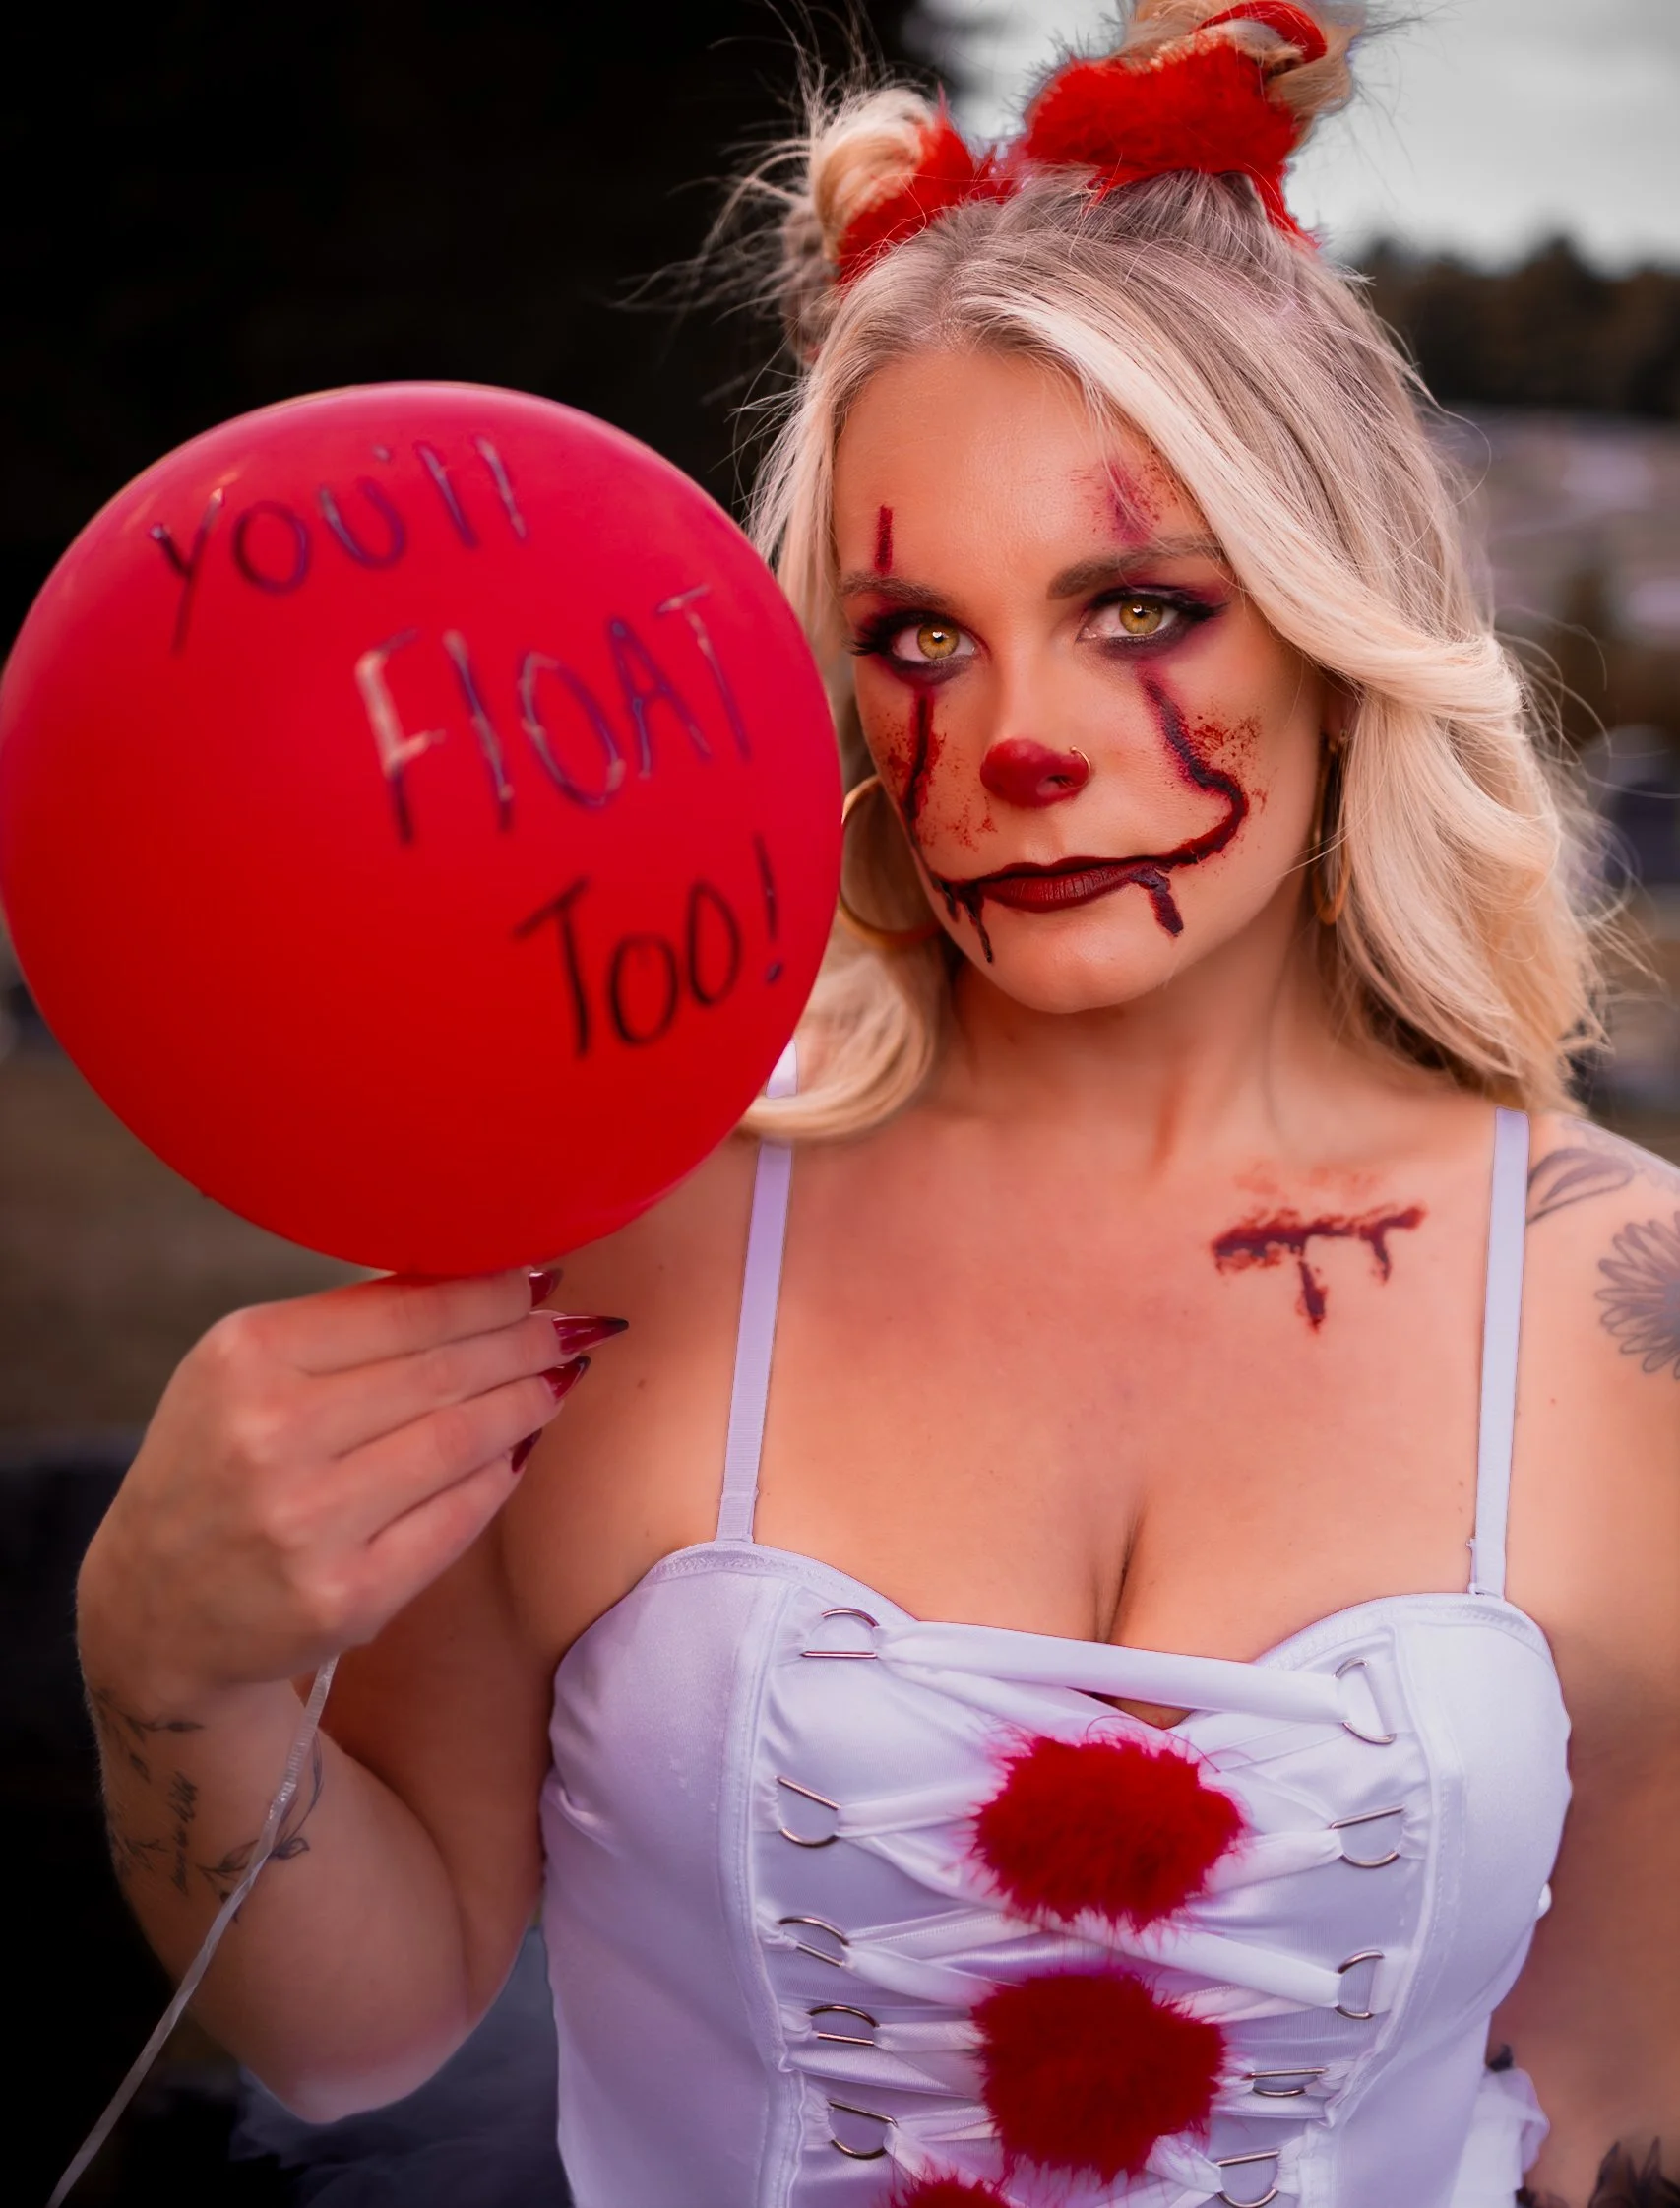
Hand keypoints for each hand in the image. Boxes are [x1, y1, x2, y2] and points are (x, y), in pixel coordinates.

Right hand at [77, 1268, 623, 1699]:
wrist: (153, 1609)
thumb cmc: (217, 1462)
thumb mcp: (246, 1370)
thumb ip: (349, 1323)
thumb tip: (482, 1272)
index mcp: (246, 1356)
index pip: (407, 1307)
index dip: (491, 1290)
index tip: (542, 1276)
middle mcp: (271, 1436)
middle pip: (445, 1370)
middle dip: (525, 1342)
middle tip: (572, 1326)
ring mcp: (308, 1524)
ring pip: (463, 1441)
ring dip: (529, 1402)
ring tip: (561, 1377)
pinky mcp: (345, 1598)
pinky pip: (458, 1519)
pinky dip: (503, 1476)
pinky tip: (523, 1447)